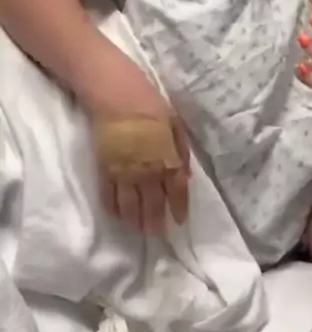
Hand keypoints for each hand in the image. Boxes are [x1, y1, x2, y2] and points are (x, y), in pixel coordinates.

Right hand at [90, 81, 189, 235]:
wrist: (117, 95)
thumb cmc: (150, 104)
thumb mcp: (176, 125)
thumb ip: (181, 152)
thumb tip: (186, 176)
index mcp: (168, 160)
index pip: (177, 191)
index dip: (179, 208)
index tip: (180, 221)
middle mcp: (148, 172)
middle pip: (153, 204)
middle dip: (156, 222)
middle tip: (158, 235)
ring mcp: (125, 173)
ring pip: (131, 205)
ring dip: (136, 221)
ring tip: (139, 230)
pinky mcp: (105, 169)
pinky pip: (109, 195)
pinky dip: (113, 208)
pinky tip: (118, 215)